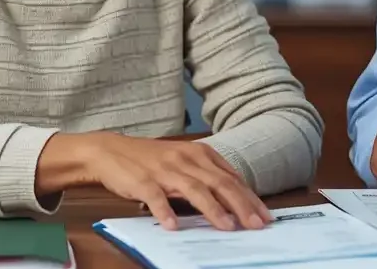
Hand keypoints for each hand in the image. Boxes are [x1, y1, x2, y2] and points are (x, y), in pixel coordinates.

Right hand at [36, 132, 271, 230]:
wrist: (111, 150)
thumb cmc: (152, 160)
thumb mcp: (184, 162)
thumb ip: (207, 176)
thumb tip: (235, 199)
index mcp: (200, 154)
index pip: (231, 177)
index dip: (249, 197)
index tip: (265, 215)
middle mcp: (186, 159)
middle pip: (219, 183)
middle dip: (241, 205)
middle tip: (257, 225)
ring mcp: (165, 169)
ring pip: (194, 189)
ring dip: (212, 209)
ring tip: (227, 226)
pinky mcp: (142, 180)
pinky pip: (155, 196)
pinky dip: (165, 211)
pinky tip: (173, 226)